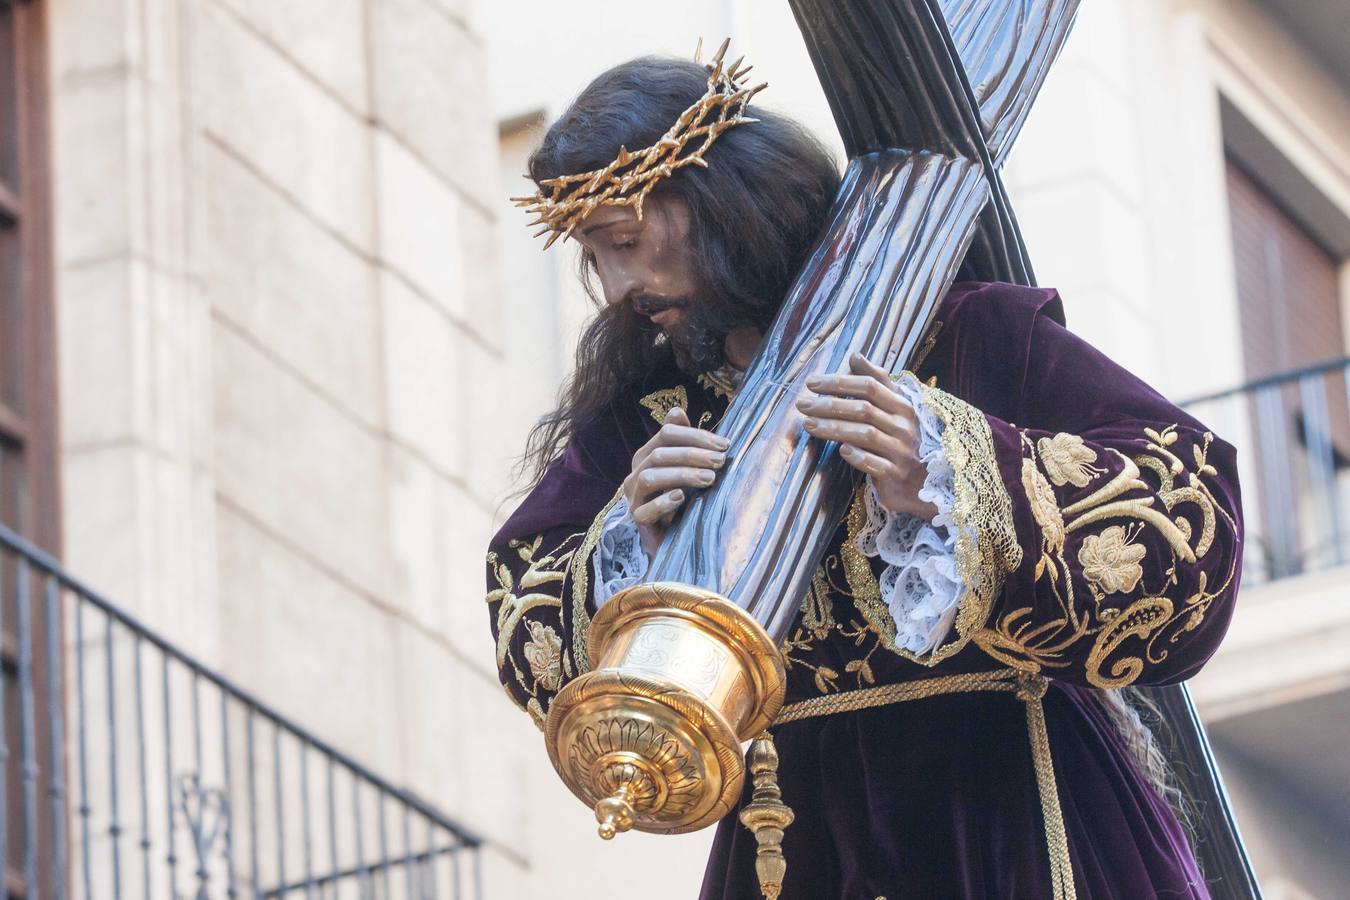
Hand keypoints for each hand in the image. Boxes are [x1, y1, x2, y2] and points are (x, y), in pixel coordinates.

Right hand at [623, 407, 729, 555]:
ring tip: (710, 479)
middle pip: (660, 454)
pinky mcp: (638, 519)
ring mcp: (634, 496)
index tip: (724, 445)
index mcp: (647, 455)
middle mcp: (636, 472)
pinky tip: (682, 497)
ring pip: (650, 477)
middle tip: (720, 461)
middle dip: (693, 455)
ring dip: (682, 475)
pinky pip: (646, 509)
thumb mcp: (685, 467)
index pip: (667, 434)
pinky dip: (664, 501)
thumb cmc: (682, 497)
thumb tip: (677, 411)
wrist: (671, 535)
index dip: (696, 435)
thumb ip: (683, 441)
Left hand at [796, 353, 937, 521]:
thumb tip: (855, 355)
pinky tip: (841, 450)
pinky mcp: (896, 474)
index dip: (839, 382)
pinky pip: (875, 464)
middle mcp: (904, 425)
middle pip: (863, 408)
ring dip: (833, 428)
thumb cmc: (900, 440)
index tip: (811, 383)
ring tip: (808, 424)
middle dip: (829, 404)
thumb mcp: (892, 408)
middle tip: (802, 404)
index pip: (869, 385)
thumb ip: (876, 382)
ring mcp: (901, 450)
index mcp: (902, 405)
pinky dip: (858, 456)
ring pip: (865, 434)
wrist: (920, 482)